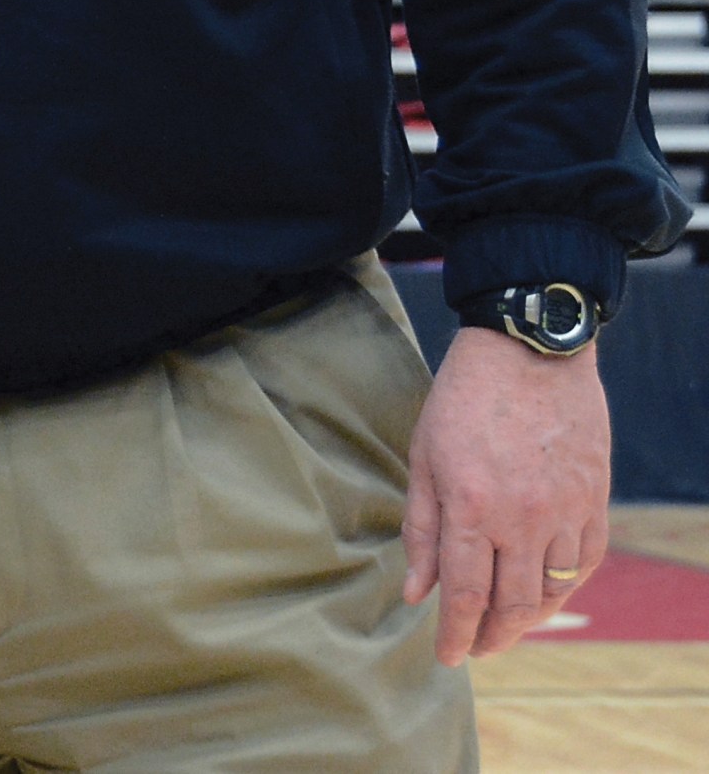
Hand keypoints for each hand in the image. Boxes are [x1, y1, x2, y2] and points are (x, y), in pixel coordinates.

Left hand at [402, 326, 610, 661]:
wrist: (528, 353)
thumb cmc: (463, 400)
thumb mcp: (424, 457)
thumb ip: (420, 530)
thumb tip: (416, 593)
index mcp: (471, 507)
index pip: (464, 594)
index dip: (454, 633)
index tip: (446, 656)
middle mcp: (522, 519)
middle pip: (511, 605)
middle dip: (490, 637)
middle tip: (473, 649)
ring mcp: (565, 512)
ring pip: (551, 592)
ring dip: (528, 621)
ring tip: (504, 630)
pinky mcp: (594, 502)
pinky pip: (584, 563)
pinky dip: (564, 589)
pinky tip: (543, 596)